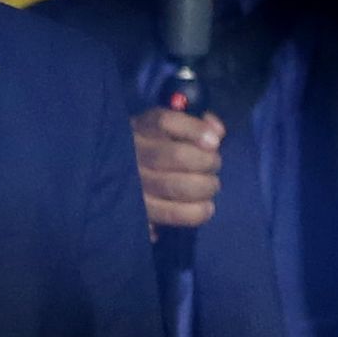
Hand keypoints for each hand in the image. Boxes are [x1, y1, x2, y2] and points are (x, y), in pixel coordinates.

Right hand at [131, 108, 224, 230]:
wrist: (120, 178)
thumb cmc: (156, 148)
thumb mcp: (170, 129)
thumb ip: (196, 125)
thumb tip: (217, 133)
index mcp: (142, 128)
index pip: (166, 122)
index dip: (195, 130)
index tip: (214, 142)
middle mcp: (135, 154)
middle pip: (179, 155)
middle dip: (208, 162)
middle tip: (214, 165)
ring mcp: (135, 185)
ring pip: (177, 186)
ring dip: (205, 186)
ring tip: (211, 186)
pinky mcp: (141, 211)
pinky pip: (172, 214)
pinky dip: (196, 212)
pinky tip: (205, 207)